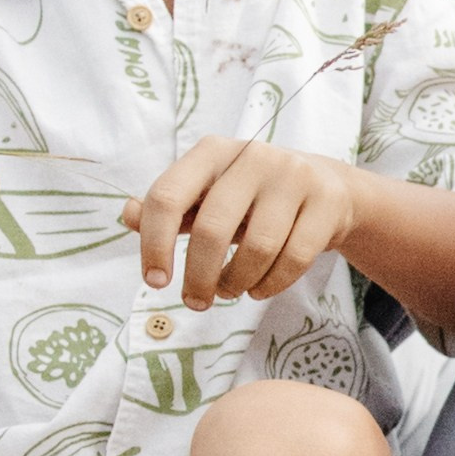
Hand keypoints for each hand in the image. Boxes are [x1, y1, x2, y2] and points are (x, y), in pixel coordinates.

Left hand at [126, 135, 359, 305]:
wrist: (326, 188)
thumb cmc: (252, 198)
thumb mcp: (208, 196)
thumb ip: (169, 208)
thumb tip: (128, 215)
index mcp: (211, 152)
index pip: (167, 196)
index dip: (154, 244)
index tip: (155, 281)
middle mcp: (253, 156)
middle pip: (212, 228)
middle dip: (199, 277)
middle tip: (196, 303)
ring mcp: (293, 176)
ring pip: (258, 249)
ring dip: (237, 283)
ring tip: (231, 291)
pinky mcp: (325, 202)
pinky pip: (294, 259)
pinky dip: (271, 285)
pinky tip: (259, 288)